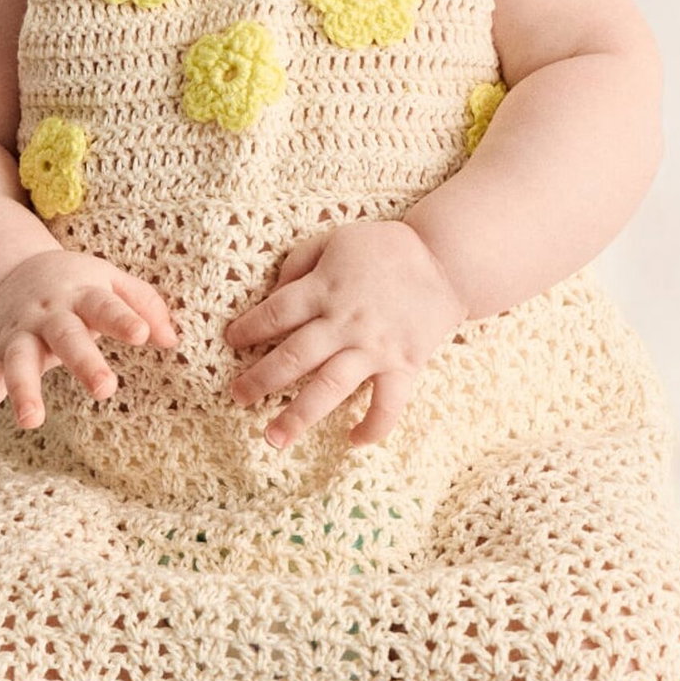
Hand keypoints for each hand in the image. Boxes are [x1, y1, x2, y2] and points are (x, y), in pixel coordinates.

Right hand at [0, 250, 178, 453]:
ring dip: (23, 389)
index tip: (143, 336)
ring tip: (31, 420)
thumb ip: (144, 305)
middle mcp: (48, 314)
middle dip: (83, 361)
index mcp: (81, 294)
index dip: (123, 319)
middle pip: (65, 335)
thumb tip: (171, 340)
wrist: (14, 271)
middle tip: (104, 389)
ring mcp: (19, 335)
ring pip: (18, 361)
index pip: (104, 306)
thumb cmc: (76, 284)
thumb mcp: (110, 280)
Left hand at [222, 219, 468, 450]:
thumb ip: (300, 263)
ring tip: (273, 439)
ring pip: (329, 387)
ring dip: (298, 415)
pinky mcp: (403, 366)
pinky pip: (387, 404)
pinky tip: (353, 441)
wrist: (447, 261)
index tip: (232, 341)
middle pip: (293, 357)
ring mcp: (374, 348)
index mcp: (324, 289)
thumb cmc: (386, 248)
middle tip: (237, 398)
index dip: (249, 328)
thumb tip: (274, 295)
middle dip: (259, 381)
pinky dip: (372, 426)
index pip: (275, 313)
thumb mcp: (336, 239)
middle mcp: (344, 322)